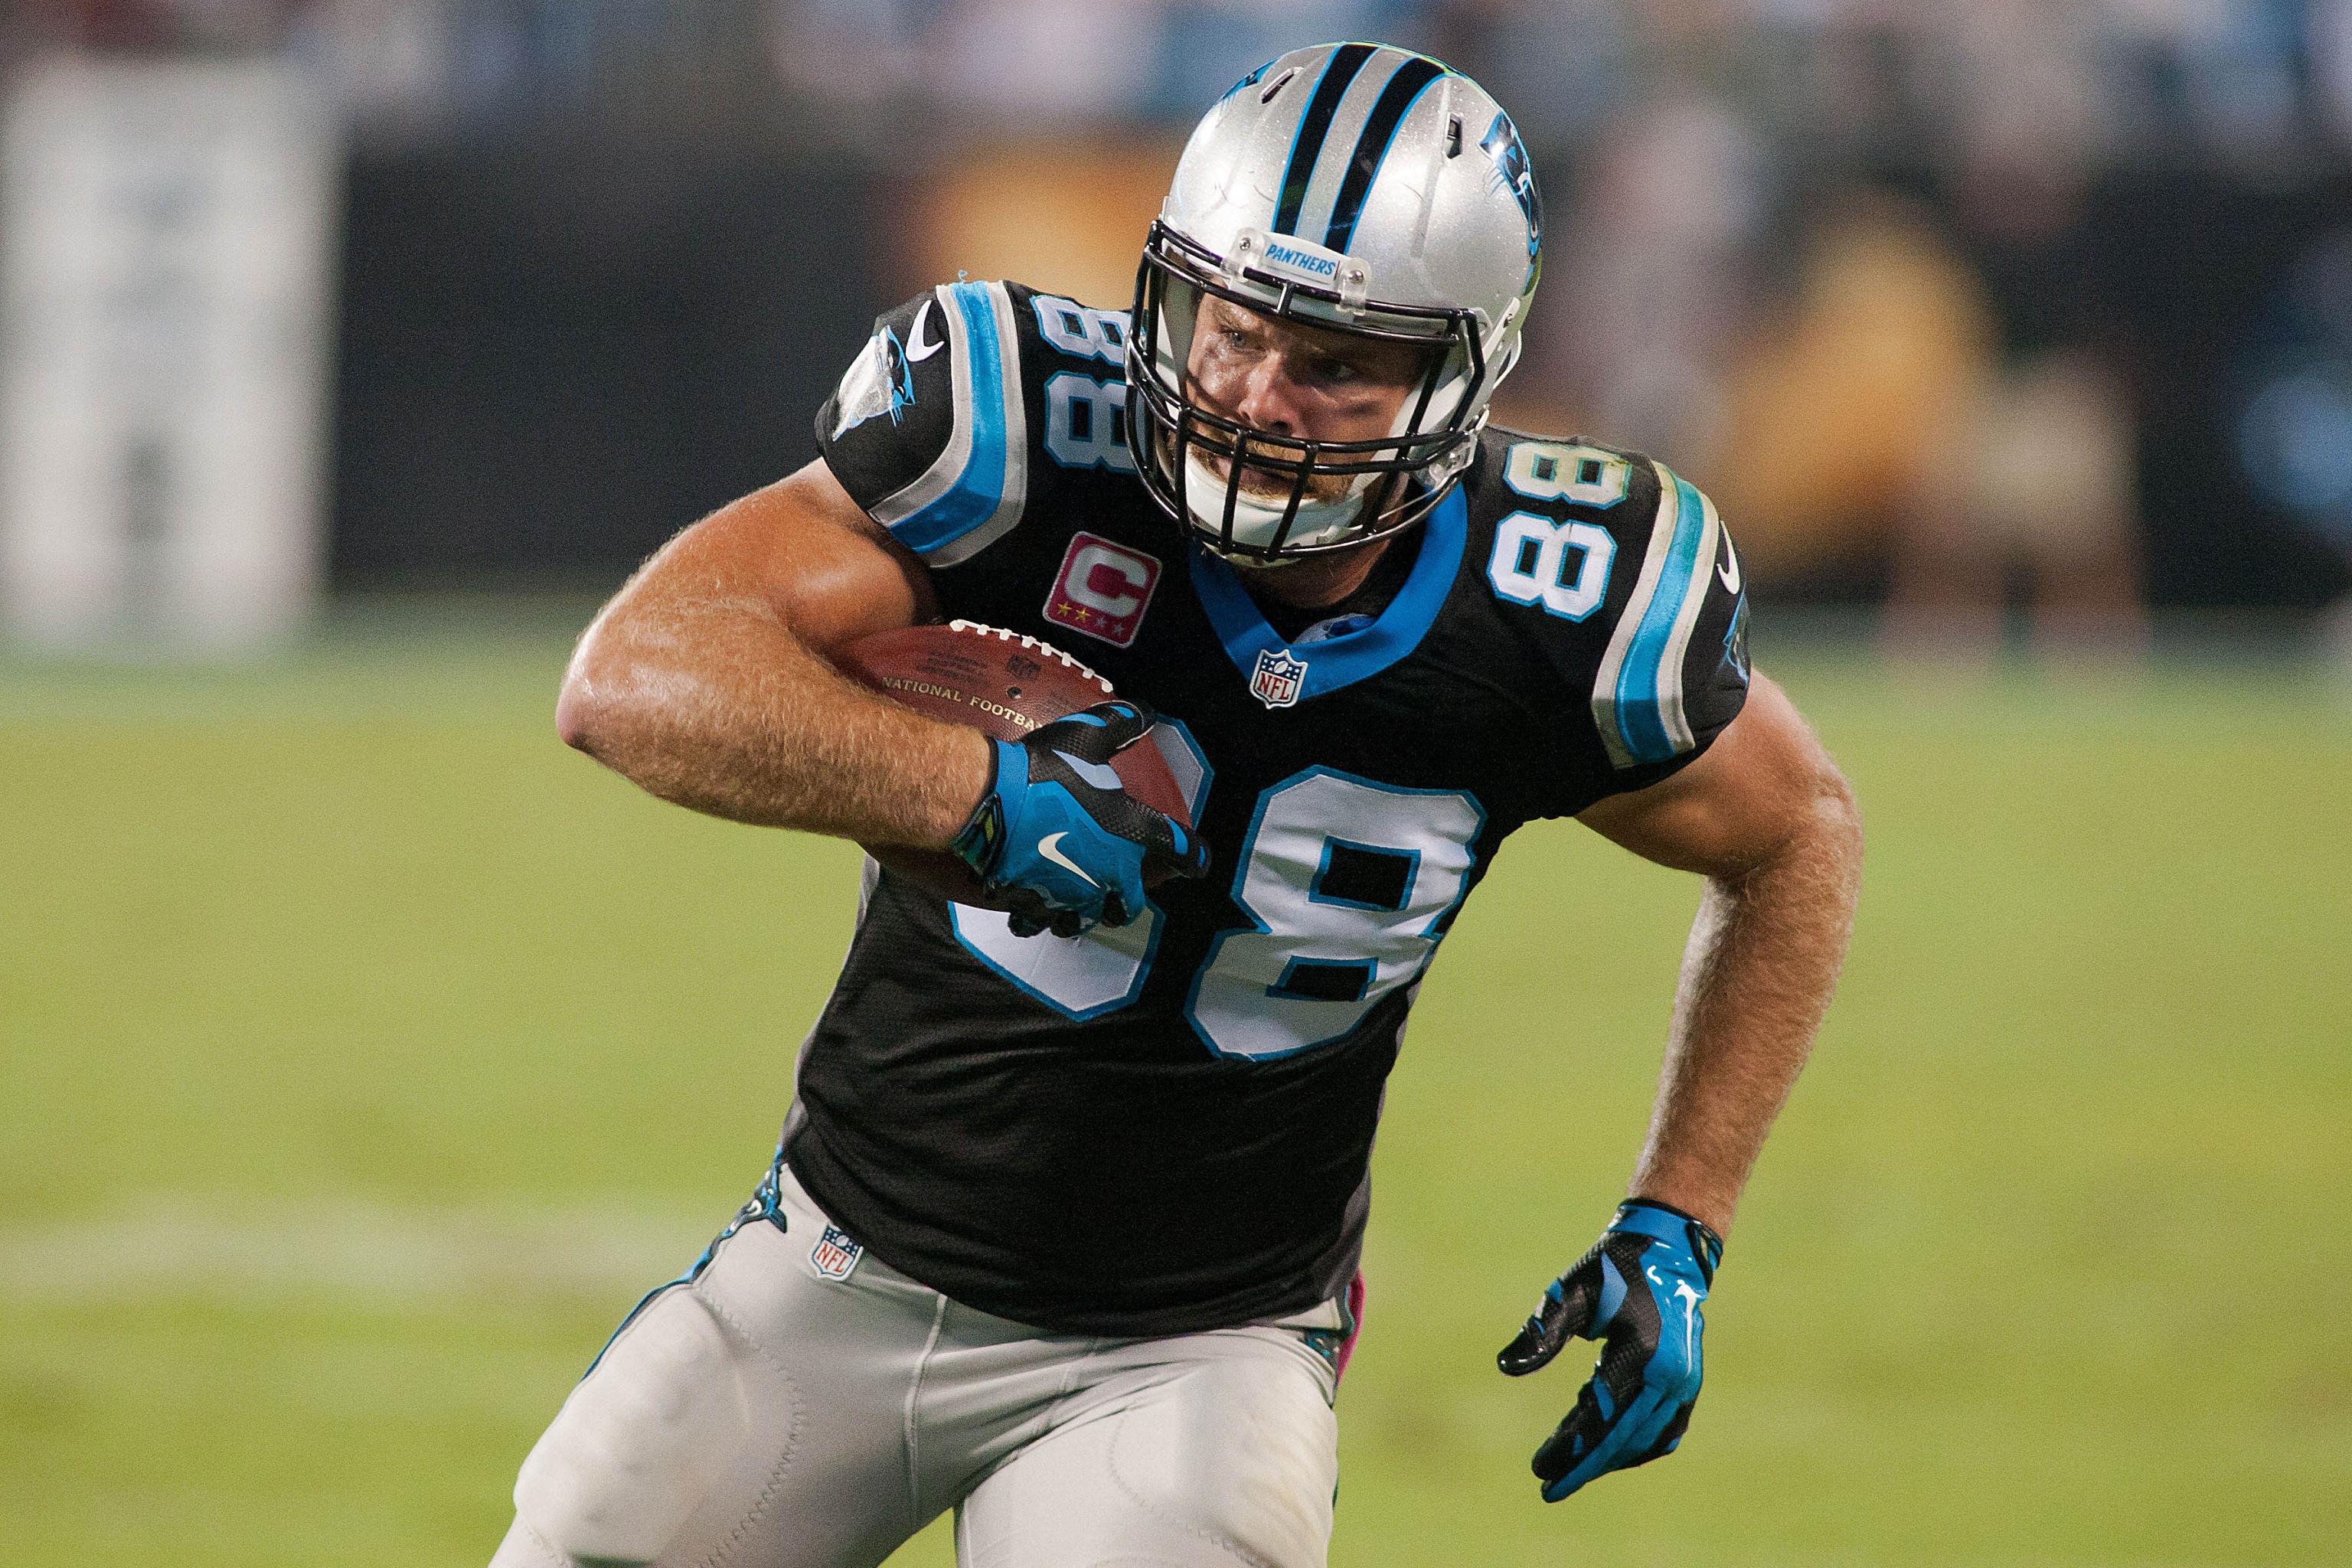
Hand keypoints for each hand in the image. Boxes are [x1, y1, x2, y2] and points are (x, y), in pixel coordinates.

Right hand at [948, 699, 1208, 935]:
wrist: (990, 802)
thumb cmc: (1044, 771)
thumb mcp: (1087, 737)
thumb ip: (1120, 725)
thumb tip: (1145, 712)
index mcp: (1130, 834)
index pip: (1178, 850)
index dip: (1194, 857)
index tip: (1199, 863)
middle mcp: (1106, 874)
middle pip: (1130, 903)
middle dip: (1129, 900)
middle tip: (1122, 893)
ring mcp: (1069, 895)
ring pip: (1084, 921)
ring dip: (1085, 916)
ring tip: (1078, 908)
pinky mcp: (1032, 903)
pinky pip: (1037, 922)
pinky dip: (1036, 918)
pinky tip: (1031, 909)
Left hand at [1496, 1199, 1722, 1501]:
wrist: (1668, 1252)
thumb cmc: (1612, 1269)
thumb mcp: (1572, 1291)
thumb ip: (1542, 1331)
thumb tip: (1506, 1366)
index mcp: (1642, 1353)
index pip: (1600, 1418)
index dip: (1569, 1448)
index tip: (1538, 1469)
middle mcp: (1669, 1376)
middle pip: (1621, 1439)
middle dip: (1584, 1466)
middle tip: (1547, 1487)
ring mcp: (1685, 1384)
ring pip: (1643, 1440)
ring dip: (1606, 1458)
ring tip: (1568, 1465)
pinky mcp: (1688, 1386)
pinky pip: (1662, 1432)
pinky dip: (1632, 1446)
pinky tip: (1603, 1448)